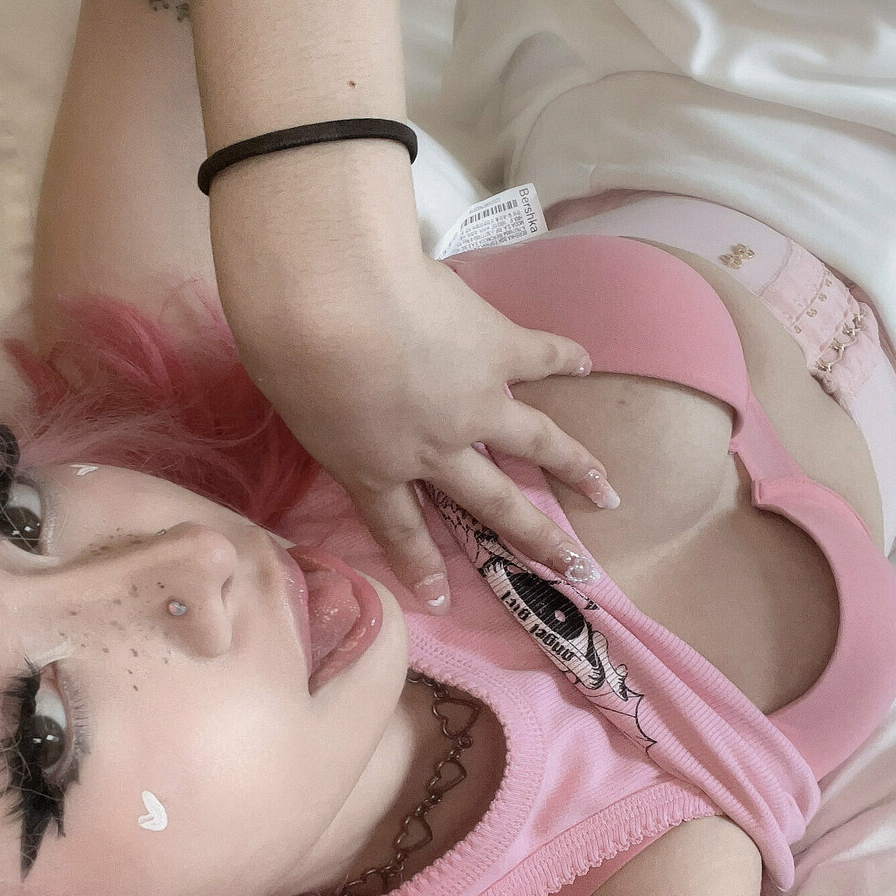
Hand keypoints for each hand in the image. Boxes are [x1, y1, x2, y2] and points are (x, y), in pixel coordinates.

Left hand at [208, 147, 617, 610]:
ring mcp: (476, 402)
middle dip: (533, 539)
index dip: (423, 565)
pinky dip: (565, 358)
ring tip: (606, 490)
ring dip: (576, 467)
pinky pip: (541, 357)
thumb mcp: (292, 413)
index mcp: (375, 468)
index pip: (401, 529)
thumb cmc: (289, 351)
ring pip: (536, 444)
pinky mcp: (498, 348)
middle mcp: (436, 449)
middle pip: (492, 503)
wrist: (334, 297)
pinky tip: (586, 365)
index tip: (443, 598)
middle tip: (574, 567)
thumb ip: (322, 423)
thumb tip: (330, 405)